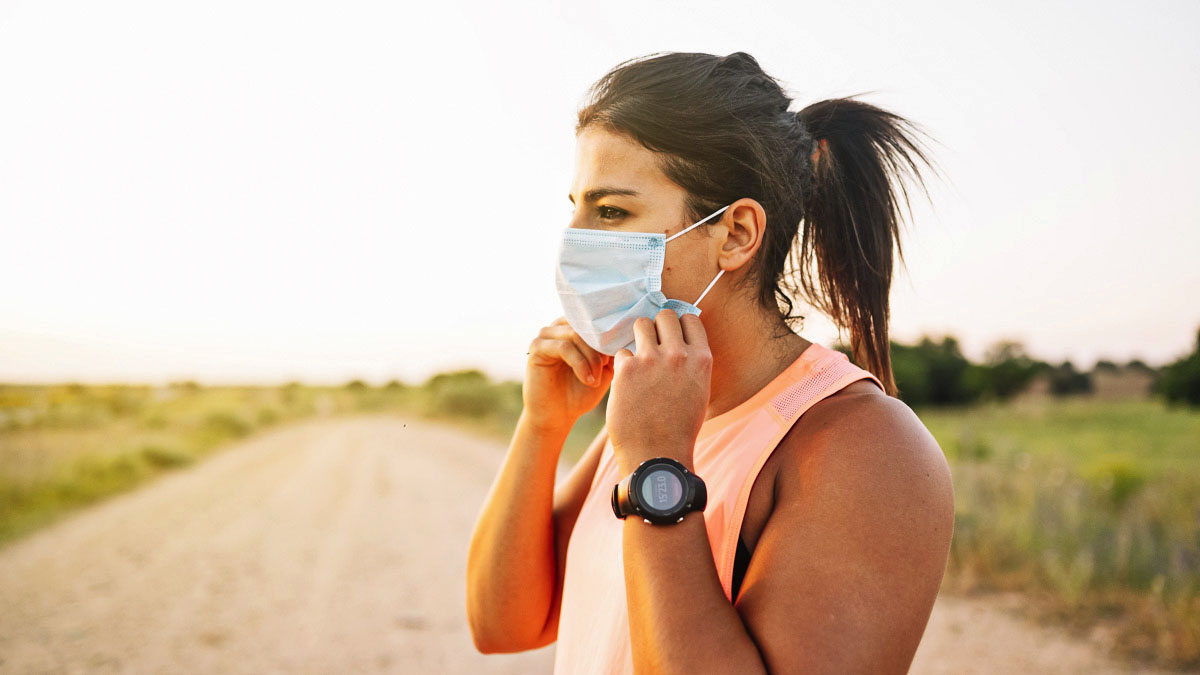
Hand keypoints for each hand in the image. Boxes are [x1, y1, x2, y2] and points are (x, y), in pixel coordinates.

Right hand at [523, 317, 613, 434]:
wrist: (559, 416)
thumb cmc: (581, 393)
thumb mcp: (604, 370)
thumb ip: (612, 351)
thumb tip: (626, 334)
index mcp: (574, 327)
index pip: (595, 319)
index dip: (610, 335)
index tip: (622, 353)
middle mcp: (559, 327)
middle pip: (587, 326)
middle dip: (601, 348)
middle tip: (607, 368)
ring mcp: (546, 335)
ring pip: (576, 335)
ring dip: (592, 358)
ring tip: (597, 378)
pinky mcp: (537, 348)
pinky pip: (564, 347)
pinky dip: (580, 364)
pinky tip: (588, 380)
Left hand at [607, 310, 711, 475]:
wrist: (657, 456)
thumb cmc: (678, 428)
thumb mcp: (698, 391)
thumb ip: (691, 363)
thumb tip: (680, 341)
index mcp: (701, 359)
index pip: (690, 319)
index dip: (679, 326)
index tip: (671, 336)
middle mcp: (678, 354)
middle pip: (665, 315)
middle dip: (657, 327)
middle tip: (651, 345)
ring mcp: (651, 359)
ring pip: (640, 324)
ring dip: (637, 338)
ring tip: (637, 359)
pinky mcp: (627, 369)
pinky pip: (621, 352)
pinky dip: (621, 365)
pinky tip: (625, 382)